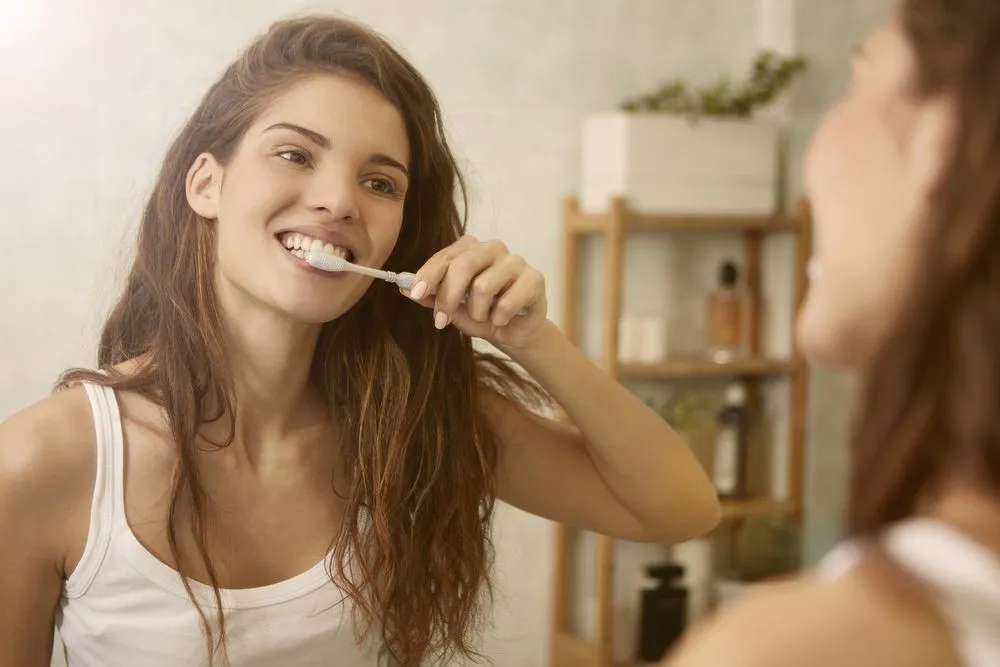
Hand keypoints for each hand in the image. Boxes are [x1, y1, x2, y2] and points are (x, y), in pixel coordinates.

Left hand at [403, 235, 548, 350]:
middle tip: (442, 320)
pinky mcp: (535, 279)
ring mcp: (516, 261)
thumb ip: (430, 296)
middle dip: (448, 297)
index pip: (446, 256)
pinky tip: (502, 320)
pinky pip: (508, 301)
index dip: (428, 275)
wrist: (514, 332)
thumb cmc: (482, 314)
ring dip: (478, 312)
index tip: (415, 293)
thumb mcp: (452, 308)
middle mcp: (493, 248)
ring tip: (484, 318)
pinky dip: (499, 318)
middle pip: (463, 265)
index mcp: (471, 249)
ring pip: (483, 286)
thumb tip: (403, 288)